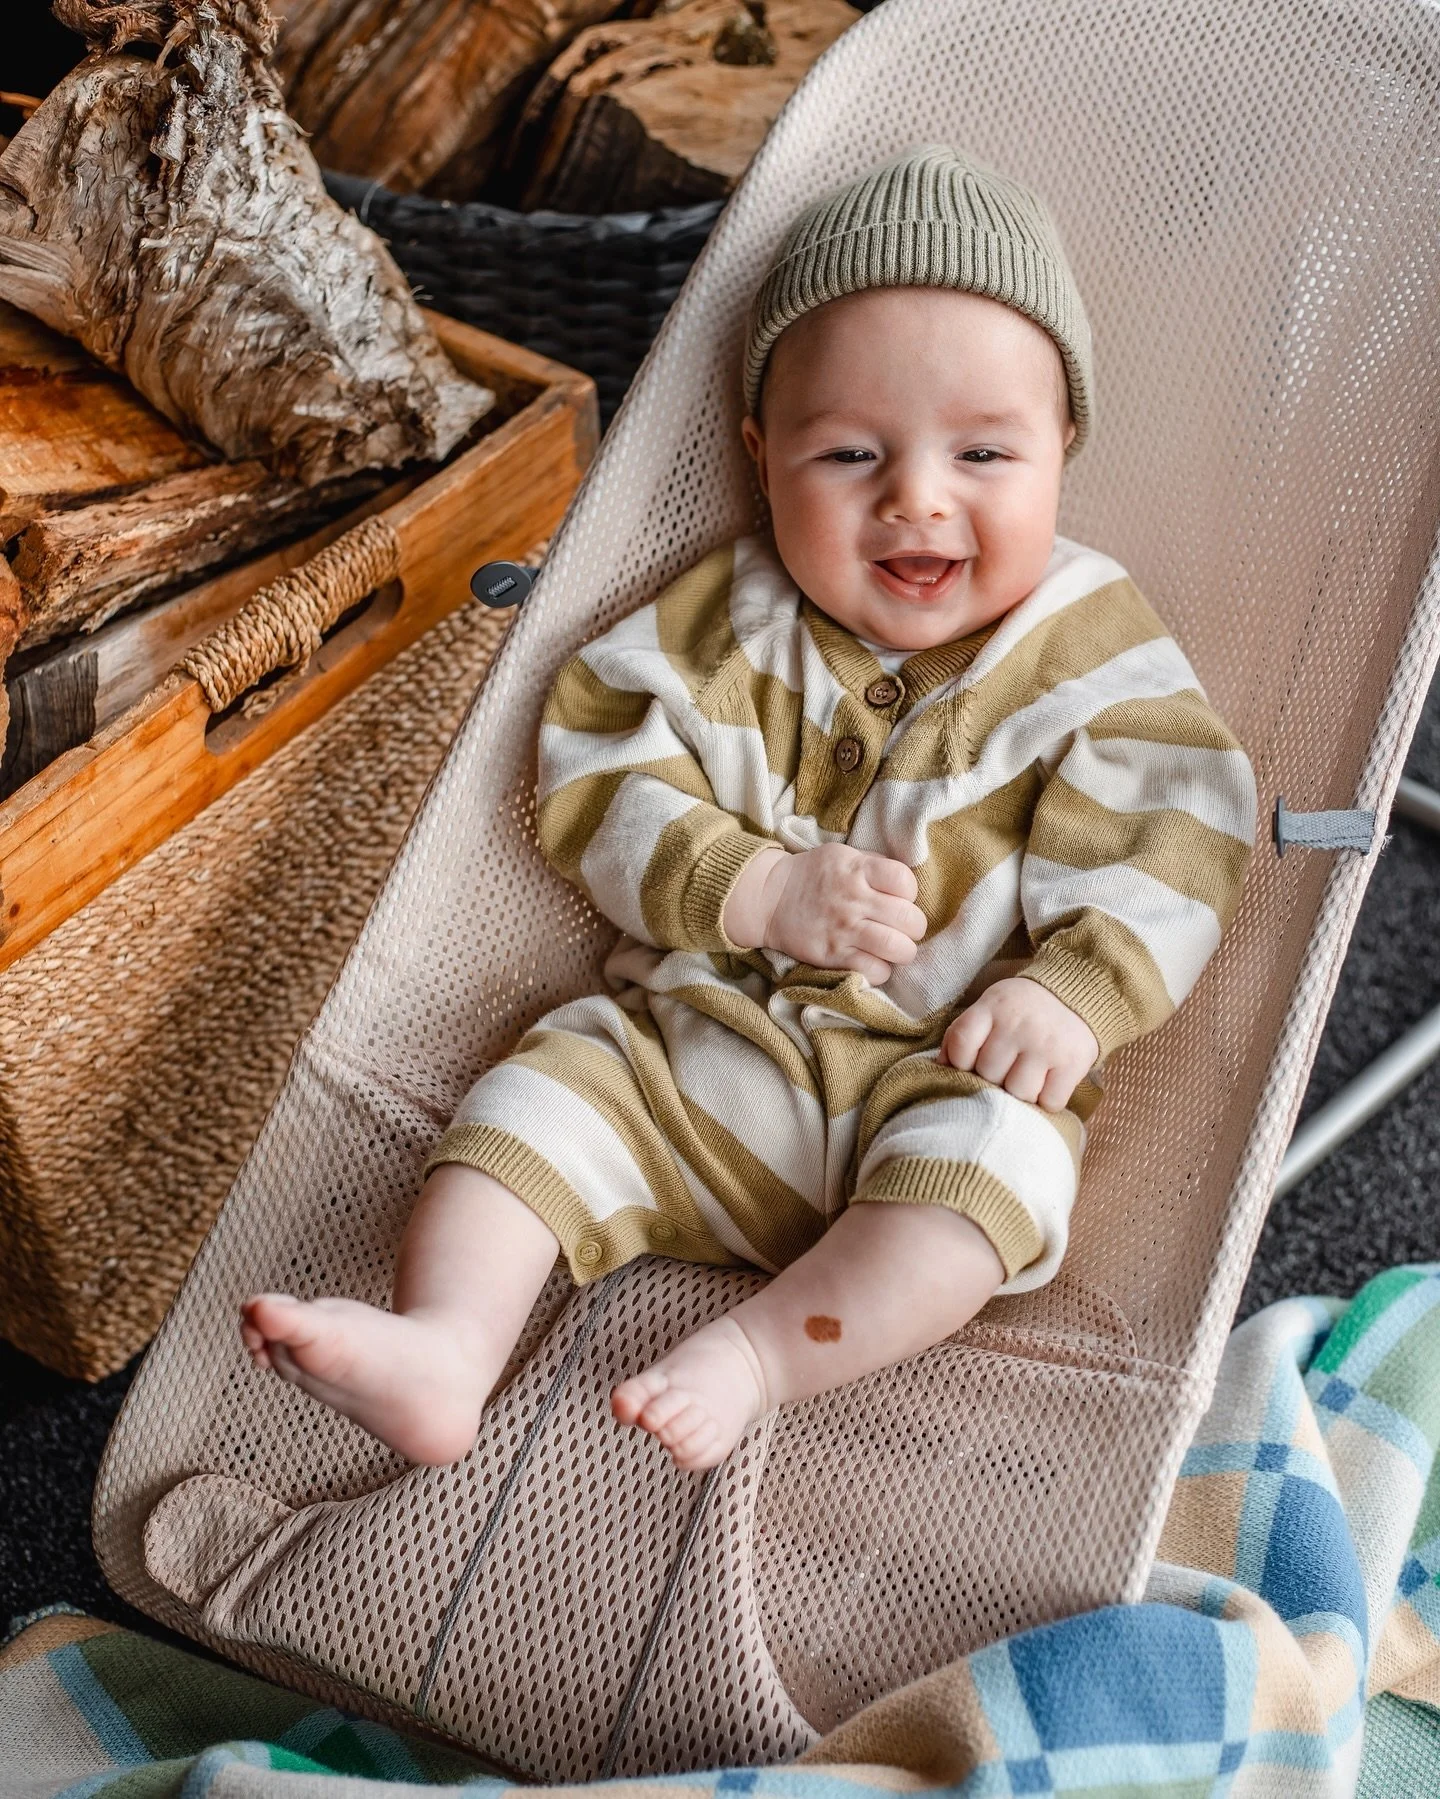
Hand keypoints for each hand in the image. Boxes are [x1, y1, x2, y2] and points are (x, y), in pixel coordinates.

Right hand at [723, 844, 925, 984]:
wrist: (769, 898)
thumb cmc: (812, 875)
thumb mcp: (843, 856)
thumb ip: (874, 866)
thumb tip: (905, 884)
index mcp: (858, 870)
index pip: (906, 882)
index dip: (909, 893)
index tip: (899, 899)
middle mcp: (854, 900)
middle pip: (910, 920)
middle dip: (914, 926)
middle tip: (904, 928)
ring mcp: (844, 930)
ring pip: (897, 948)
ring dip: (904, 951)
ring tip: (895, 948)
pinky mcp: (833, 956)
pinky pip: (874, 971)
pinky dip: (881, 970)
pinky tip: (874, 961)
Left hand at [940, 977, 1098, 1110]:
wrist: (1080, 992)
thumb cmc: (1024, 1008)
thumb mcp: (990, 1006)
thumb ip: (963, 1032)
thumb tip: (940, 1067)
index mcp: (993, 1008)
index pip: (962, 1044)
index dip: (961, 1063)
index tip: (972, 1063)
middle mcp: (1018, 1026)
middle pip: (989, 1074)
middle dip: (994, 1077)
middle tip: (1006, 1069)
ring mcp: (1046, 1046)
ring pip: (1018, 1093)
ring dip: (1020, 1093)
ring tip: (1027, 1078)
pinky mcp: (1072, 1063)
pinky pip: (1049, 1102)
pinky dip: (1047, 1101)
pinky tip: (1048, 1084)